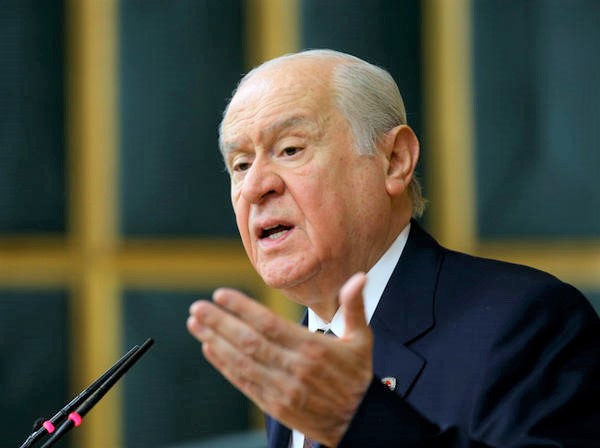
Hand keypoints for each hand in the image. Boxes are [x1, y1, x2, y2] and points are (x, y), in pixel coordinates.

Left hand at [187, 272, 372, 446]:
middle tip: (198, 307)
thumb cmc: (357, 376)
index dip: (242, 308)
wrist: (359, 421)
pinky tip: (209, 349)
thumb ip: (354, 306)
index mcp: (312, 348)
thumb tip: (360, 277)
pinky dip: (224, 366)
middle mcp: (294, 368)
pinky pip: (244, 383)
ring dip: (215, 341)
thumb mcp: (362, 339)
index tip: (221, 294)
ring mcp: (282, 388)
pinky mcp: (275, 406)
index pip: (269, 323)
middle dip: (219, 322)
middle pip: (248, 341)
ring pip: (241, 362)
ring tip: (196, 324)